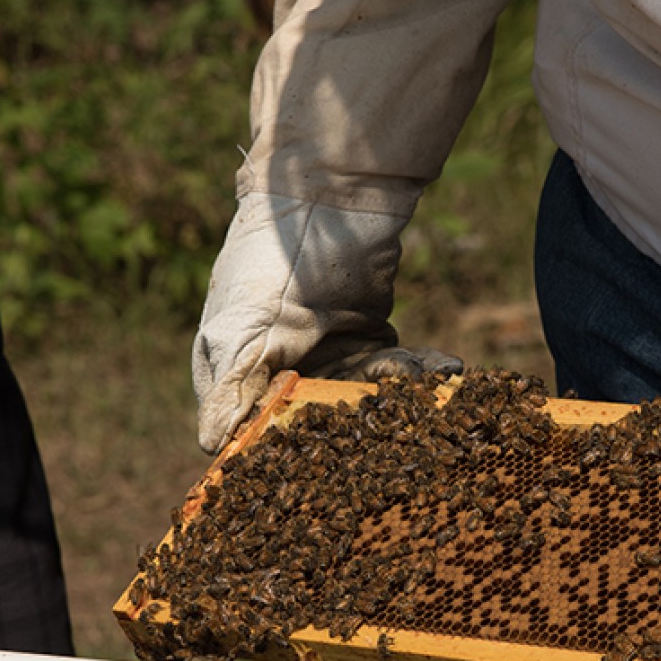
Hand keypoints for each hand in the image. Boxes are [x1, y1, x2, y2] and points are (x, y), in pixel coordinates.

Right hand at [192, 192, 460, 452]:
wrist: (329, 194)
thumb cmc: (273, 260)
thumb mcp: (245, 327)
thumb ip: (233, 386)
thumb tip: (214, 445)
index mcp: (233, 372)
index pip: (252, 432)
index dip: (283, 454)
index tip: (322, 466)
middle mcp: (276, 372)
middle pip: (314, 424)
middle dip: (355, 431)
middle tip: (391, 437)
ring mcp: (324, 357)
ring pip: (361, 401)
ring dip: (396, 399)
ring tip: (429, 388)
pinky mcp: (365, 341)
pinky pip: (392, 372)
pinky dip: (418, 372)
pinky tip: (446, 369)